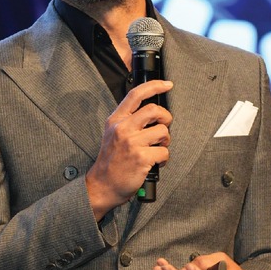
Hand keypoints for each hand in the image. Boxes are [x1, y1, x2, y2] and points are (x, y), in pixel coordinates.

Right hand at [85, 79, 172, 216]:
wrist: (103, 185)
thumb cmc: (111, 161)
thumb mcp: (112, 134)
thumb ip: (128, 121)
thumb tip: (151, 112)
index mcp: (116, 120)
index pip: (135, 95)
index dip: (154, 86)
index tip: (167, 84)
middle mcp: (123, 129)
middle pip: (154, 110)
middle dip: (166, 118)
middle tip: (164, 126)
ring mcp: (132, 143)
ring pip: (163, 132)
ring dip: (165, 141)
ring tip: (157, 148)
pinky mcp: (142, 158)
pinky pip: (164, 152)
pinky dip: (164, 158)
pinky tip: (155, 162)